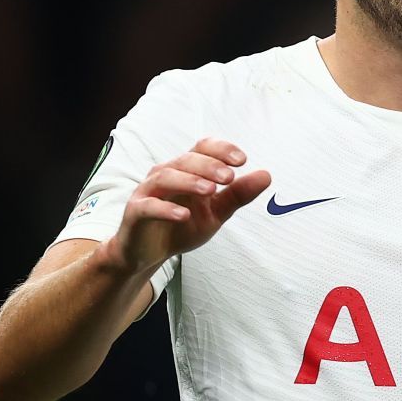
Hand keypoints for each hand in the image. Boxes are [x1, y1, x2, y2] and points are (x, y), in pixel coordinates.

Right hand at [100, 137, 271, 275]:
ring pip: (165, 177)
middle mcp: (166, 174)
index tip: (242, 160)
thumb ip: (238, 195)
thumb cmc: (182, 226)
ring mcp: (148, 192)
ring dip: (189, 181)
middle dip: (209, 165)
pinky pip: (148, 206)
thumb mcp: (216, 212)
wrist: (149, 252)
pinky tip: (183, 214)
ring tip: (211, 190)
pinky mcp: (135, 212)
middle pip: (186, 160)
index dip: (221, 149)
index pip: (202, 148)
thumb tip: (267, 175)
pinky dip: (165, 208)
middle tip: (230, 177)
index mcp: (186, 170)